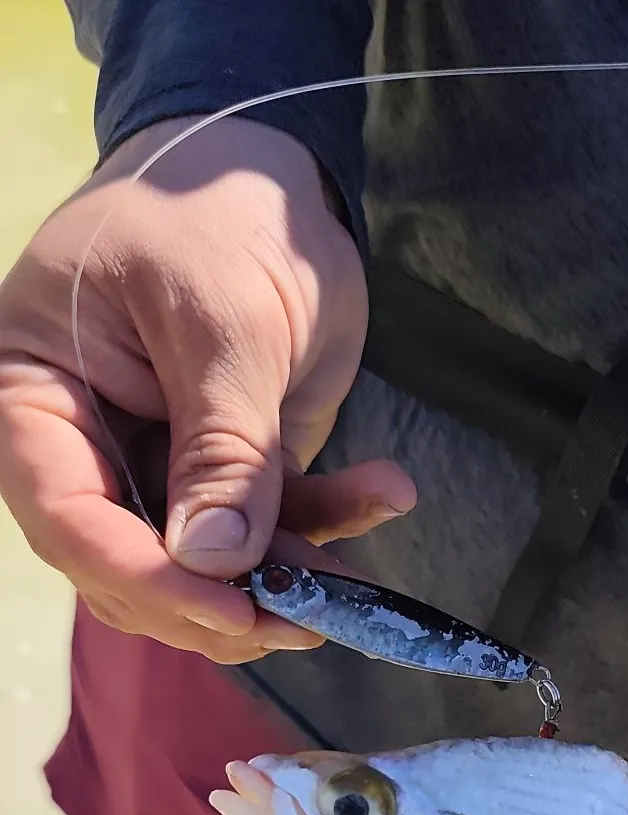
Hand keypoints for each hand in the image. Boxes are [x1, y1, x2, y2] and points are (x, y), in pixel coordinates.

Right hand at [0, 115, 414, 661]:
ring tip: (361, 585)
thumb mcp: (225, 322)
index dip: (142, 577)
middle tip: (310, 618)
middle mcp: (91, 441)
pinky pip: (273, 518)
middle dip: (222, 603)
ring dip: (288, 578)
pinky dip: (328, 523)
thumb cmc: (222, 215)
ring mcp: (163, 458)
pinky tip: (386, 493)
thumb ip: (221, 444)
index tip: (229, 610)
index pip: (65, 513)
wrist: (278, 180)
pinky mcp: (233, 462)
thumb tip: (214, 562)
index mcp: (39, 393)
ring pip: (211, 559)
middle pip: (134, 561)